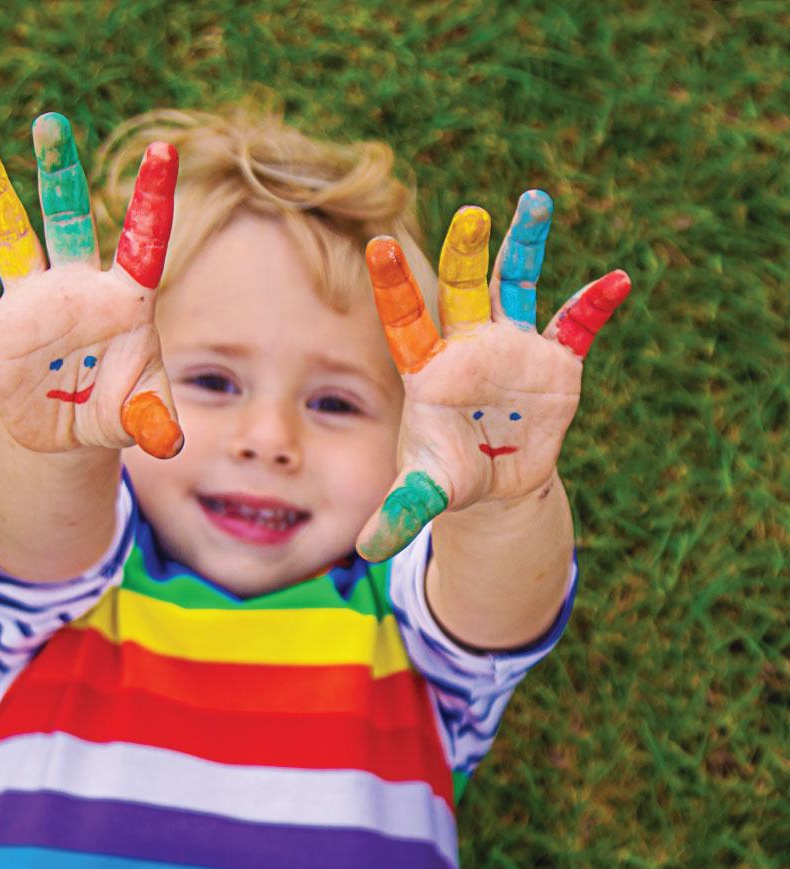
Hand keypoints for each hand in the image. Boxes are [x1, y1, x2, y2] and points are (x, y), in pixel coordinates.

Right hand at [0, 112, 182, 457]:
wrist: (66, 431)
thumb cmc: (113, 409)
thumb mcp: (140, 417)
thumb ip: (155, 422)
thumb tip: (169, 445)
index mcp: (122, 301)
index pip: (142, 244)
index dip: (151, 202)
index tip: (164, 151)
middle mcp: (73, 288)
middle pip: (66, 222)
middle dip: (58, 176)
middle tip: (51, 122)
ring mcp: (29, 304)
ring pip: (11, 241)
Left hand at [357, 190, 630, 560]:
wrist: (492, 480)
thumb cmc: (449, 474)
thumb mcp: (426, 491)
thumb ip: (400, 510)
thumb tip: (369, 549)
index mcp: (429, 369)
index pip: (407, 323)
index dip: (395, 288)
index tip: (377, 247)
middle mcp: (468, 345)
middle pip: (465, 290)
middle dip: (467, 254)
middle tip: (469, 216)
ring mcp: (511, 347)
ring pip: (517, 286)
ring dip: (526, 246)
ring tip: (534, 201)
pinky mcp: (553, 362)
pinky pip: (575, 327)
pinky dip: (594, 306)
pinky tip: (618, 282)